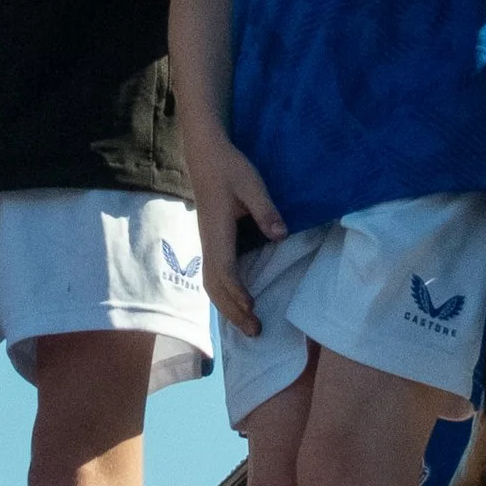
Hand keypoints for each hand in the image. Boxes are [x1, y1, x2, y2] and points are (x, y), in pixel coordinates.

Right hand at [189, 132, 286, 330]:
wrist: (205, 154)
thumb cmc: (229, 168)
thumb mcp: (251, 183)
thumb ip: (265, 210)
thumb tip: (280, 235)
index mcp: (216, 231)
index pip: (223, 269)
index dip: (236, 291)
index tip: (251, 307)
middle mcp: (208, 242)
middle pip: (214, 286)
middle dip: (232, 311)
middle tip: (255, 331)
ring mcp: (207, 243)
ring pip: (212, 283)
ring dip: (228, 307)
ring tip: (248, 325)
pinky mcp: (212, 242)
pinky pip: (214, 276)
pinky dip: (224, 295)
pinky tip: (237, 304)